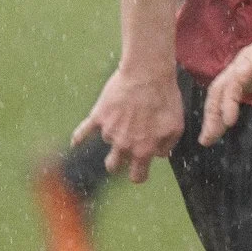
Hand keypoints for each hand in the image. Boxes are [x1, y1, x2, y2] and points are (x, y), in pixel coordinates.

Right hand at [71, 64, 182, 184]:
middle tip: (123, 155)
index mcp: (143, 150)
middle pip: (113, 165)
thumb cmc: (164, 99)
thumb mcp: (176, 127)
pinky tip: (75, 142)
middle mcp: (124, 144)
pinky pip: (83, 131)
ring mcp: (109, 131)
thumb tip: (159, 154)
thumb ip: (167, 145)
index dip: (138, 175)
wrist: (147, 75)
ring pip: (107, 142)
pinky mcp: (98, 116)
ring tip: (123, 118)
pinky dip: (79, 137)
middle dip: (118, 164)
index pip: (137, 175)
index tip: (138, 172)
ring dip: (113, 135)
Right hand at [200, 0, 251, 143]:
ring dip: (213, 114)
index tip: (228, 123)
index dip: (228, 103)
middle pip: (218, 89)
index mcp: (251, 58)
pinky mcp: (249, 74)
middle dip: (211, 114)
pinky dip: (223, 108)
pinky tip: (222, 123)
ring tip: (209, 138)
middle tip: (206, 140)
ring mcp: (244, 69)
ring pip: (221, 92)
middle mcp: (242, 64)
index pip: (232, 83)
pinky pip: (230, 93)